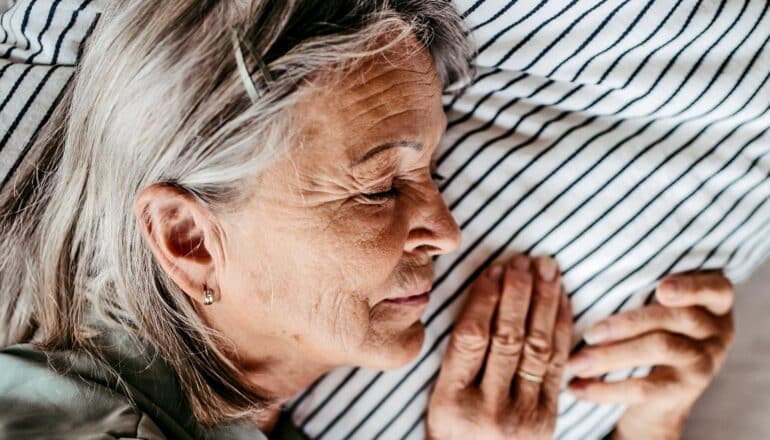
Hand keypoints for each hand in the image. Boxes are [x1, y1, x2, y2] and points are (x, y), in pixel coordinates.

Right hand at [427, 255, 572, 439]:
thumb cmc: (454, 431)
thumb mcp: (440, 400)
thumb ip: (457, 358)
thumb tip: (484, 298)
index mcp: (452, 402)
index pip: (471, 338)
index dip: (484, 299)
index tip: (494, 270)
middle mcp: (490, 409)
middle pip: (508, 338)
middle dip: (518, 293)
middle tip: (524, 261)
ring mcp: (524, 415)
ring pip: (537, 347)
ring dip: (544, 302)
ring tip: (547, 269)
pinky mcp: (549, 417)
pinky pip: (558, 364)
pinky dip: (561, 327)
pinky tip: (562, 299)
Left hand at [566, 271, 734, 438]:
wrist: (661, 393)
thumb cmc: (648, 329)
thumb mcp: (653, 305)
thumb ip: (638, 288)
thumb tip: (573, 271)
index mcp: (712, 300)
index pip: (714, 288)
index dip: (690, 288)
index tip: (662, 289)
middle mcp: (716, 329)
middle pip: (676, 318)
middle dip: (627, 323)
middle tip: (588, 333)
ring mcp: (705, 361)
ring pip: (659, 349)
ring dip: (611, 355)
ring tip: (576, 362)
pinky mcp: (687, 391)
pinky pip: (646, 388)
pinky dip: (606, 389)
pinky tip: (577, 388)